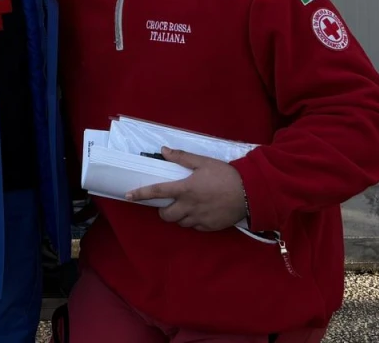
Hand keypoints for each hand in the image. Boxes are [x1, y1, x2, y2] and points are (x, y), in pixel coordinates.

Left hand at [126, 147, 246, 231]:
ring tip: (185, 207)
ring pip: (180, 223)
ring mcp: (199, 218)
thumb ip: (182, 157)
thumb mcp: (203, 162)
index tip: (128, 196)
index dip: (140, 194)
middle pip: (166, 215)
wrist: (250, 193)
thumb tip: (163, 150)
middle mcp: (189, 206)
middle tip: (168, 204)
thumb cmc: (226, 175)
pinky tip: (199, 213)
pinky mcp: (210, 227)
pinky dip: (192, 222)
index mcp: (185, 189)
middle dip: (163, 211)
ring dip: (178, 216)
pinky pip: (194, 227)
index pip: (157, 191)